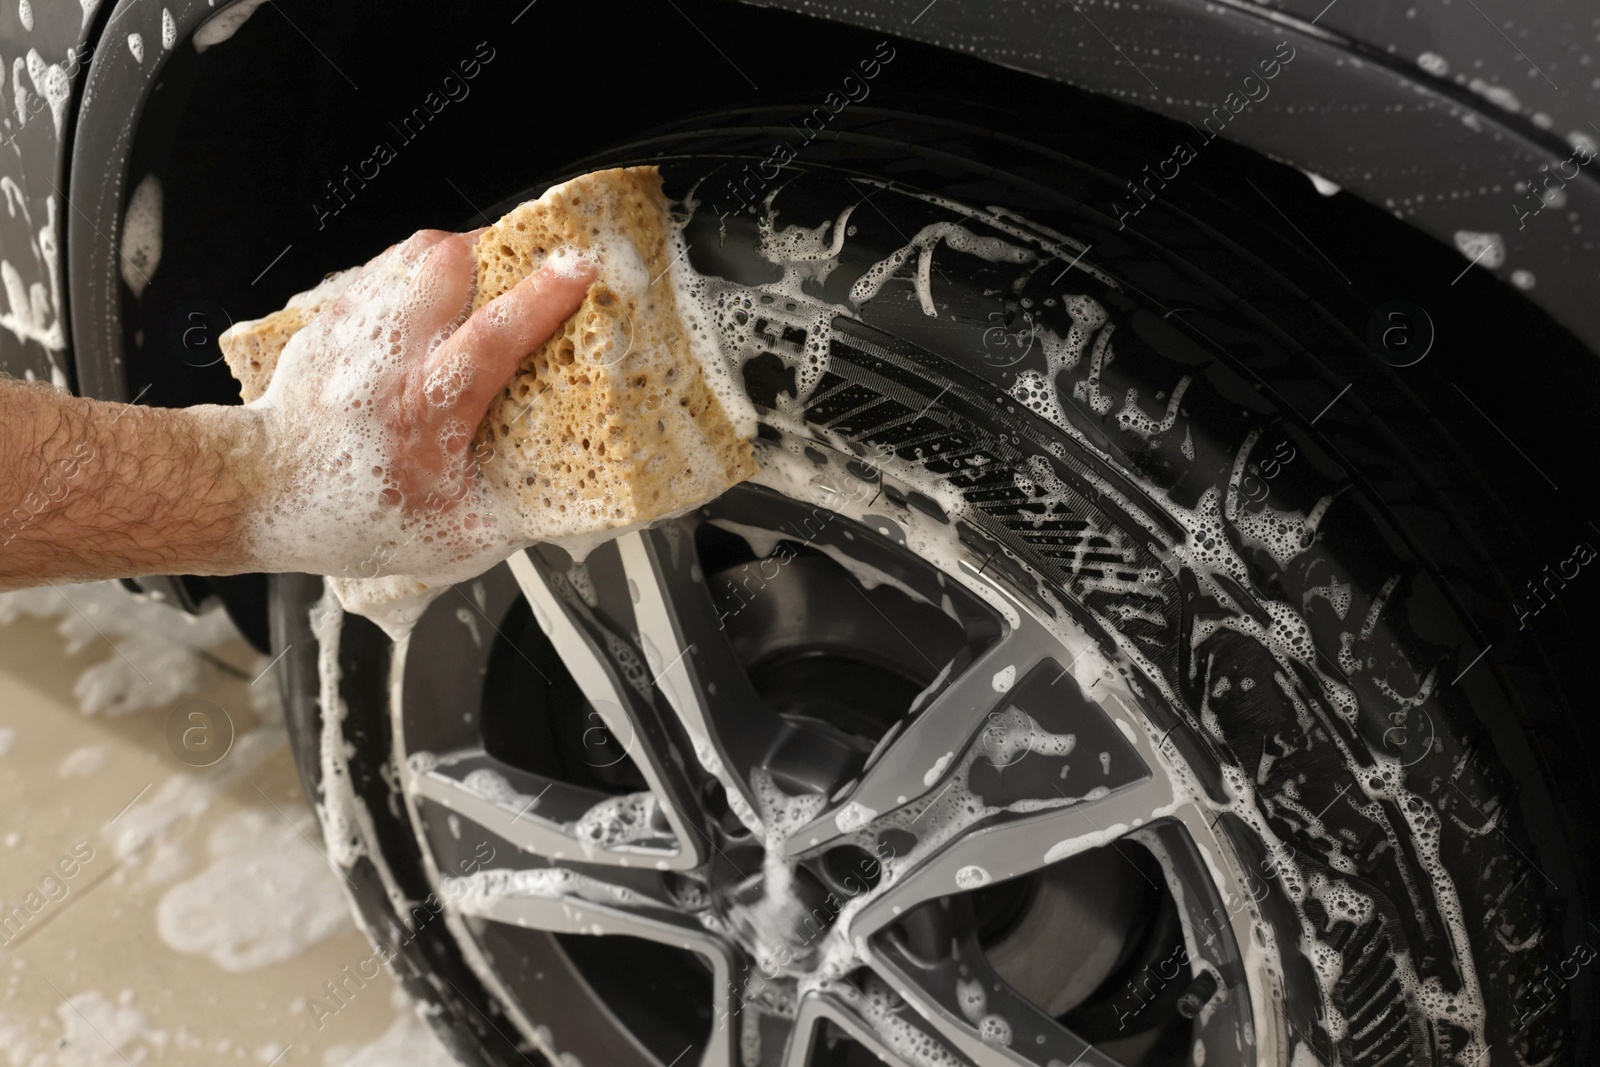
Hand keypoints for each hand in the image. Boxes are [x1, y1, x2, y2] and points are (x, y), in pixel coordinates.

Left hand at [247, 228, 595, 584]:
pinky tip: (439, 298)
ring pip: (417, 253)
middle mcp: (390, 360)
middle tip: (530, 267)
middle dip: (500, 254)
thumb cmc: (354, 515)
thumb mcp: (458, 537)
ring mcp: (357, 331)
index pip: (493, 336)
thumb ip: (520, 514)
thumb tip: (575, 494)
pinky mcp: (336, 318)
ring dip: (462, 256)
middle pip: (450, 266)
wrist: (265, 492)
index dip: (543, 297)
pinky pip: (389, 267)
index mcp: (426, 412)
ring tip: (487, 277)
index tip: (578, 269)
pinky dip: (424, 272)